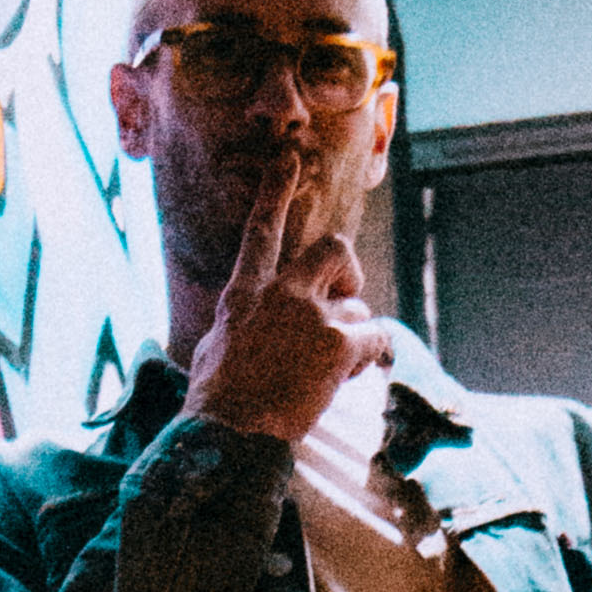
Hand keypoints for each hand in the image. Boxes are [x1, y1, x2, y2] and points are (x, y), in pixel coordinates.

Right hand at [180, 169, 381, 442]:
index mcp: (245, 294)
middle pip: (335, 250)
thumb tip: (254, 323)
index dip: (275, 190)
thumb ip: (243, 322)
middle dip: (349, 273)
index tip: (287, 156)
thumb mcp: (216, 347)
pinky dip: (372, 355)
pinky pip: (376, 337)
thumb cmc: (217, 401)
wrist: (230, 435)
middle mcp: (280, 294)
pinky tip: (352, 374)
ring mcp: (311, 317)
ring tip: (328, 372)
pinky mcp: (337, 344)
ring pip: (358, 309)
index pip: (261, 231)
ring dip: (352, 338)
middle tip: (345, 302)